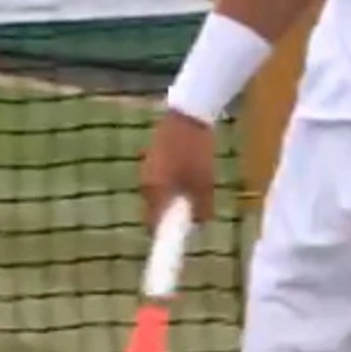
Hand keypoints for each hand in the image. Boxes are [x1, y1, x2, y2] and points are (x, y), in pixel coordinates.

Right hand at [139, 111, 217, 228]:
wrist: (187, 113)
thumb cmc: (195, 151)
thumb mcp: (204, 182)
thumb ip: (202, 208)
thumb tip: (199, 224)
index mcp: (155, 193)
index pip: (153, 226)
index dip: (166, 236)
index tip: (179, 238)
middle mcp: (145, 184)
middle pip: (156, 210)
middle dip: (173, 214)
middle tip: (195, 209)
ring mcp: (147, 168)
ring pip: (159, 193)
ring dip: (174, 196)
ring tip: (197, 184)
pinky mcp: (152, 156)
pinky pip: (161, 178)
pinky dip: (173, 181)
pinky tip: (191, 168)